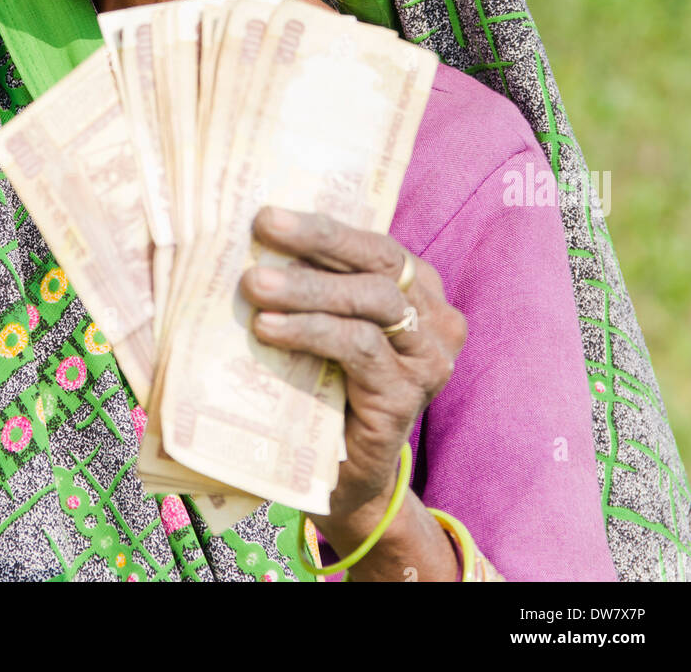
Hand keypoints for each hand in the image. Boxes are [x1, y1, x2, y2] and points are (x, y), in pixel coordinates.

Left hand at [240, 206, 466, 573]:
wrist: (339, 475)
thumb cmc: (326, 384)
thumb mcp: (326, 323)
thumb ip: (315, 280)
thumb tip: (255, 234)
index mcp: (420, 289)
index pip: (376, 243)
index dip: (324, 225)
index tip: (269, 214)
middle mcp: (436, 320)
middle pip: (380, 263)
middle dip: (318, 240)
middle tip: (263, 228)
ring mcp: (427, 361)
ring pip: (371, 301)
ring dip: (307, 288)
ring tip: (254, 284)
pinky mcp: (405, 397)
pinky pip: (359, 348)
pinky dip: (311, 331)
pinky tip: (269, 329)